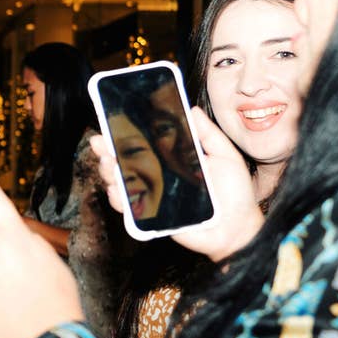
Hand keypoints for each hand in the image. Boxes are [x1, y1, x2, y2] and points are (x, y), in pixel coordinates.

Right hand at [90, 107, 261, 261]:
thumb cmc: (234, 193)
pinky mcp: (151, 216)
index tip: (111, 121)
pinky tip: (116, 189)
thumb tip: (192, 109)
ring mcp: (151, 196)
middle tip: (99, 142)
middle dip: (106, 151)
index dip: (123, 133)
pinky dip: (118, 199)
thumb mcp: (225, 155)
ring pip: (120, 183)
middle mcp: (157, 176)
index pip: (142, 144)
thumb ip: (208, 134)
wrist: (238, 227)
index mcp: (171, 160)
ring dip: (108, 172)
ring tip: (108, 163)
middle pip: (123, 162)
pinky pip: (128, 208)